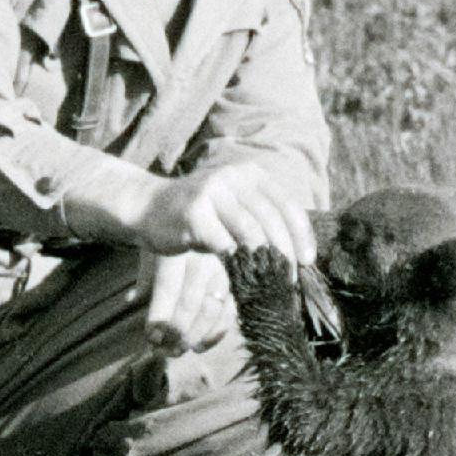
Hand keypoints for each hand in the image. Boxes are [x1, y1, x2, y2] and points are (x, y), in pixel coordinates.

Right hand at [131, 166, 315, 268]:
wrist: (148, 206)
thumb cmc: (198, 215)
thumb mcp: (233, 207)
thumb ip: (260, 218)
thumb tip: (298, 252)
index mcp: (250, 174)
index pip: (287, 204)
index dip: (301, 235)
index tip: (308, 261)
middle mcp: (233, 178)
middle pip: (271, 220)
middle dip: (285, 253)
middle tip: (289, 279)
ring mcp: (212, 193)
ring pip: (251, 233)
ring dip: (264, 262)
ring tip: (269, 282)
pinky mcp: (194, 214)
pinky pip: (224, 244)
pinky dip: (237, 264)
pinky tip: (241, 279)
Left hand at [137, 250, 235, 354]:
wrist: (196, 234)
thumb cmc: (166, 249)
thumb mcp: (151, 258)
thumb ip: (144, 281)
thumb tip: (131, 300)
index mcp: (179, 249)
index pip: (168, 287)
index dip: (160, 315)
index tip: (151, 338)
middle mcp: (203, 258)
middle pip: (190, 301)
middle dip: (176, 330)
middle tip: (162, 350)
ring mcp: (223, 272)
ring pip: (211, 309)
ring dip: (194, 336)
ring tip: (177, 351)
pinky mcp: (235, 286)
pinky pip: (228, 313)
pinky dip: (214, 334)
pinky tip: (199, 347)